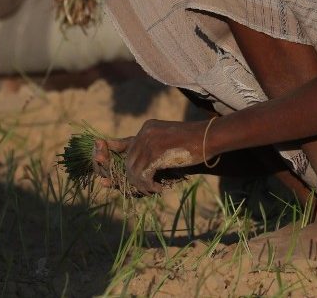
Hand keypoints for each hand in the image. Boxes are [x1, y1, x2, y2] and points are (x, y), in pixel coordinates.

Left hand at [92, 119, 210, 194]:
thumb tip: (140, 168)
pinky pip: (142, 175)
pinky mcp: (155, 154)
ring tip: (154, 189)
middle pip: (127, 161)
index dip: (112, 159)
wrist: (210, 137)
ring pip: (133, 170)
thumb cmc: (195, 142)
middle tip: (147, 188)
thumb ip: (154, 148)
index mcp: (147, 128)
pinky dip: (148, 185)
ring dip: (141, 184)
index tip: (106, 176)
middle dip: (133, 178)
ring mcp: (149, 142)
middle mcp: (144, 133)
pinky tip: (159, 188)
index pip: (124, 145)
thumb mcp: (170, 140)